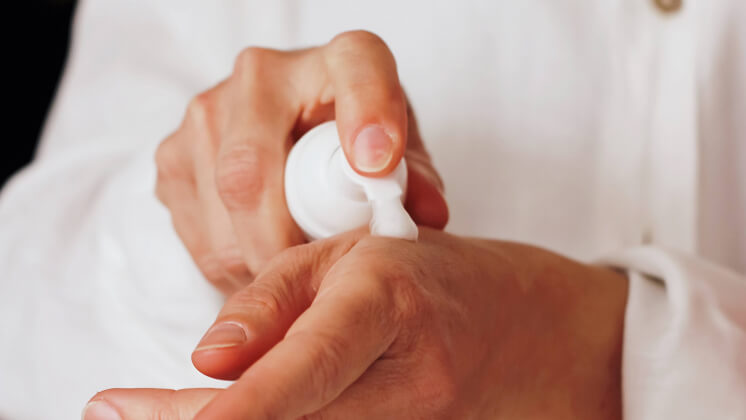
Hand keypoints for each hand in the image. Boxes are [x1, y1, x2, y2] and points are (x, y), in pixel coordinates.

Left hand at [85, 229, 627, 418]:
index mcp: (387, 303)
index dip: (243, 406)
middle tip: (117, 408)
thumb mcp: (350, 253)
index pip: (310, 362)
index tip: (170, 416)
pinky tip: (243, 410)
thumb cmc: (430, 274)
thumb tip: (207, 359)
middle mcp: (408, 379)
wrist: (526, 327)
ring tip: (164, 407)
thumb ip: (274, 302)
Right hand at [154, 30, 447, 294]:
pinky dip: (231, 263)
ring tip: (293, 274)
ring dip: (258, 260)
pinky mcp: (173, 155)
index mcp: (340, 60)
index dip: (367, 115)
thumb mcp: (399, 158)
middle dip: (284, 243)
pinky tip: (262, 260)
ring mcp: (207, 112)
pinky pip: (196, 231)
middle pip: (253, 170)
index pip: (357, 70)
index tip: (377, 165)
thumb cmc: (355, 146)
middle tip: (314, 281)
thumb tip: (427, 215)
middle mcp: (262, 74)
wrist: (289, 133)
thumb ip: (416, 182)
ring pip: (221, 208)